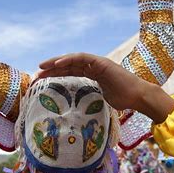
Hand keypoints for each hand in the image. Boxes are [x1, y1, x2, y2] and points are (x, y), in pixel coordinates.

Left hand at [38, 53, 173, 123]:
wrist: (138, 97)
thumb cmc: (124, 101)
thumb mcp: (101, 101)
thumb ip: (91, 101)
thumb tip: (79, 115)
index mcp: (93, 74)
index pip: (70, 72)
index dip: (56, 75)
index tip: (42, 80)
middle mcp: (93, 66)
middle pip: (68, 65)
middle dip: (51, 69)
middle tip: (36, 74)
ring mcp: (97, 63)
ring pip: (72, 59)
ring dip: (55, 62)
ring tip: (41, 67)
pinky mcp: (101, 62)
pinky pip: (82, 58)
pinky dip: (69, 59)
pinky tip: (57, 63)